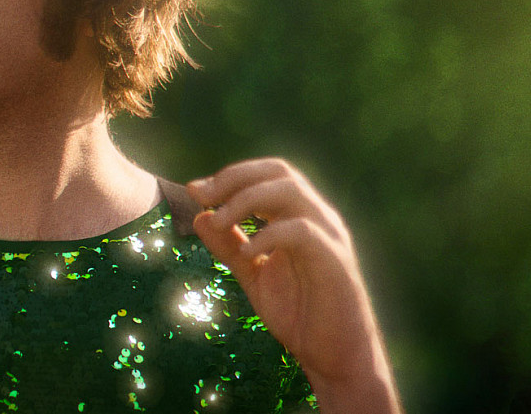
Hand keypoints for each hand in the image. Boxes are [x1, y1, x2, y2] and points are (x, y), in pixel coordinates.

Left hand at [187, 158, 400, 413]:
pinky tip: (246, 252)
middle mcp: (317, 218)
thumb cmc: (299, 314)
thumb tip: (199, 215)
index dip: (230, 176)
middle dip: (235, 178)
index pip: (267, 174)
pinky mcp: (334, 260)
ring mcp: (329, 236)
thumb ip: (228, 246)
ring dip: (247, 199)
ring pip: (290, 190)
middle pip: (279, 172)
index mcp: (299, 217)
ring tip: (220, 221)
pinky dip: (268, 234)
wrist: (335, 359)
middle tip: (202, 197)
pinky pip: (301, 231)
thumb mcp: (253, 275)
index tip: (195, 192)